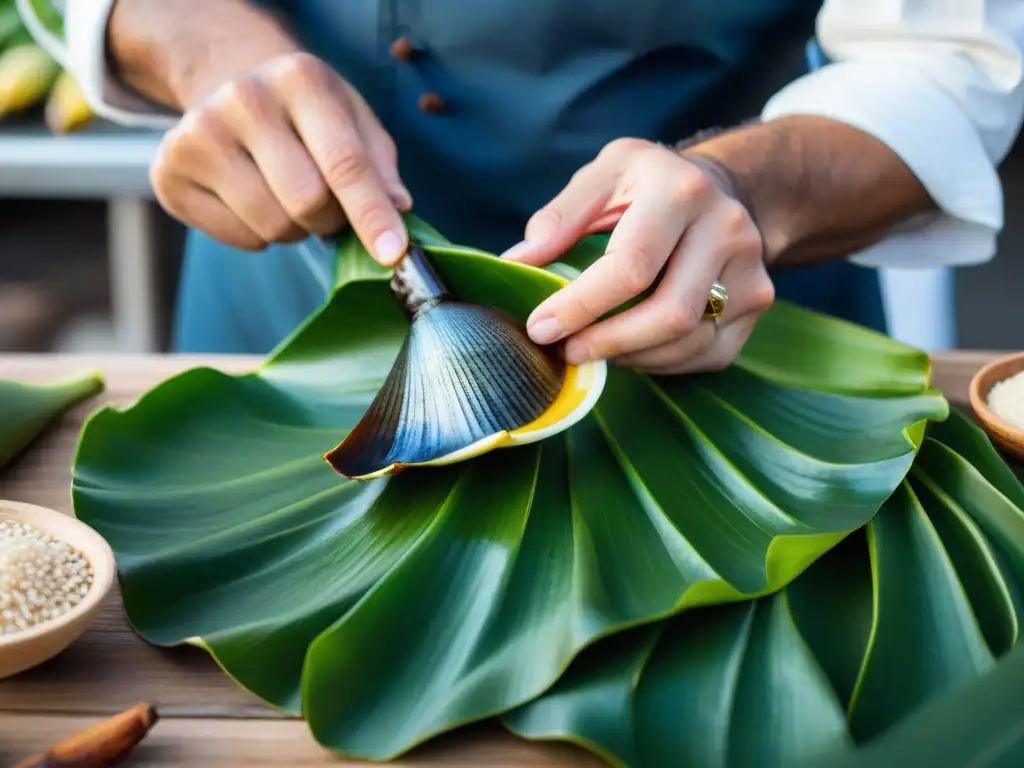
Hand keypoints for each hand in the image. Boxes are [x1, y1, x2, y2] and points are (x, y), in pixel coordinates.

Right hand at [150, 52, 411, 263]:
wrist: (232, 88)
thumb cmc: (308, 114)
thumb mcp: (353, 120)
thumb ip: (380, 165)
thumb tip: (398, 209)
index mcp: (301, 79)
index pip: (345, 162)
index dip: (372, 215)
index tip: (392, 255)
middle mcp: (244, 98)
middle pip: (307, 202)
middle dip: (329, 220)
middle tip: (328, 207)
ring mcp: (198, 133)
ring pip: (273, 226)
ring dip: (295, 230)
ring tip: (287, 197)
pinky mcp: (169, 172)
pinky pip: (240, 239)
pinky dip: (260, 235)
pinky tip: (253, 200)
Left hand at [502, 138, 773, 374]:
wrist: (724, 189)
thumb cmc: (648, 186)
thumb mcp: (603, 176)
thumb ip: (559, 217)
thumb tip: (519, 263)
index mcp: (680, 191)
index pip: (631, 266)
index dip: (581, 305)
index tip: (540, 327)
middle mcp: (727, 229)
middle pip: (669, 314)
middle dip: (608, 342)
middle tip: (566, 350)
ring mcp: (752, 269)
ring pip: (688, 341)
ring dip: (630, 356)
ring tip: (593, 347)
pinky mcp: (758, 302)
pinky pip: (706, 354)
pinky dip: (660, 362)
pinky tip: (631, 347)